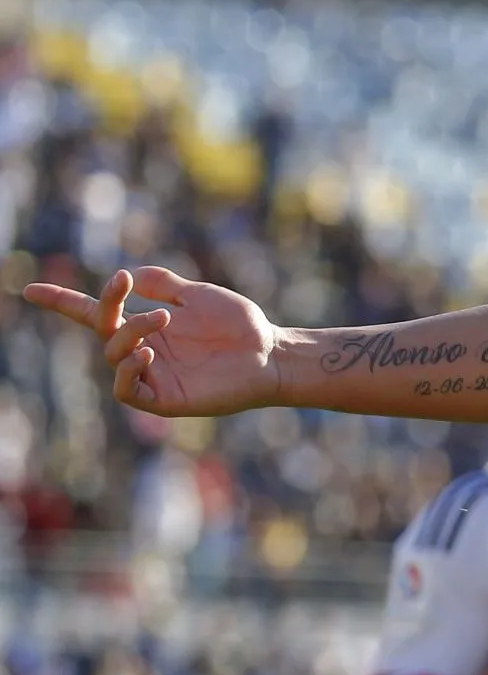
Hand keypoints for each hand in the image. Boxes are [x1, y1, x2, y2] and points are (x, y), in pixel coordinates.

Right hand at [22, 267, 282, 415]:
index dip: (63, 302)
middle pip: (103, 329)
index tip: (29, 290)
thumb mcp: (199, 294)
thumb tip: (129, 275)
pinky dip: (128, 371)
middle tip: (122, 284)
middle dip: (107, 306)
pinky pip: (128, 391)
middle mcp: (143, 350)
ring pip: (114, 356)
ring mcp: (152, 375)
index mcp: (146, 325)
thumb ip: (163, 283)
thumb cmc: (240, 326)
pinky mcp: (165, 399)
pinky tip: (146, 354)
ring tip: (161, 320)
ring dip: (129, 333)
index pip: (96, 314)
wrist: (271, 353)